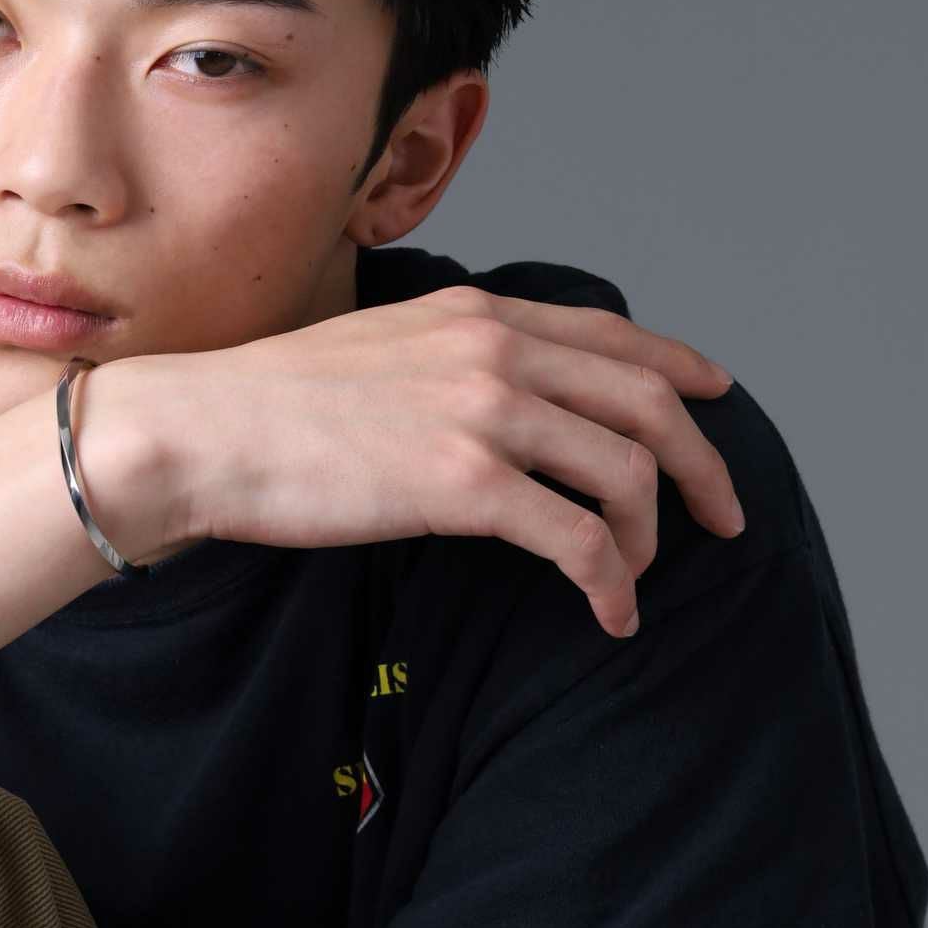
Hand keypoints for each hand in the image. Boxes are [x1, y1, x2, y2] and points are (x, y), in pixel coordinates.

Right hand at [155, 285, 742, 638]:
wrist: (203, 430)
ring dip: (650, 538)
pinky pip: (579, 539)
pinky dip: (610, 582)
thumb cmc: (271, 403)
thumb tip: (495, 398)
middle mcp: (495, 350)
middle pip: (648, 403)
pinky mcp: (464, 485)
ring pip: (627, 471)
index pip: (614, 334)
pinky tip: (608, 614)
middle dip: (702, 466)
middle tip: (724, 517)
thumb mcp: (379, 346)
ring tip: (636, 579)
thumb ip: (450, 356)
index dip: (680, 370)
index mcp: (477, 313)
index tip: (716, 402)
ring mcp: (484, 413)